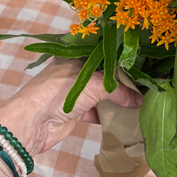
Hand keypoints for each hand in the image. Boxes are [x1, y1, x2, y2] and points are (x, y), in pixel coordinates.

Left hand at [0, 58, 142, 156]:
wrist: (31, 123)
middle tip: (144, 81)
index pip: (104, 52)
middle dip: (123, 80)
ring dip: (118, 98)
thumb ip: (118, 90)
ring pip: (102, 93)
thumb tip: (140, 100)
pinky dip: (111, 113)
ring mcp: (75, 92)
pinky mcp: (75, 112)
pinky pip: (98, 110)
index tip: (142, 61)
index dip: (122, 57)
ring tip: (140, 98)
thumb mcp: (93, 84)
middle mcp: (76, 71)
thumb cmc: (59, 91)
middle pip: (105, 73)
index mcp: (76, 55)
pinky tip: (127, 115)